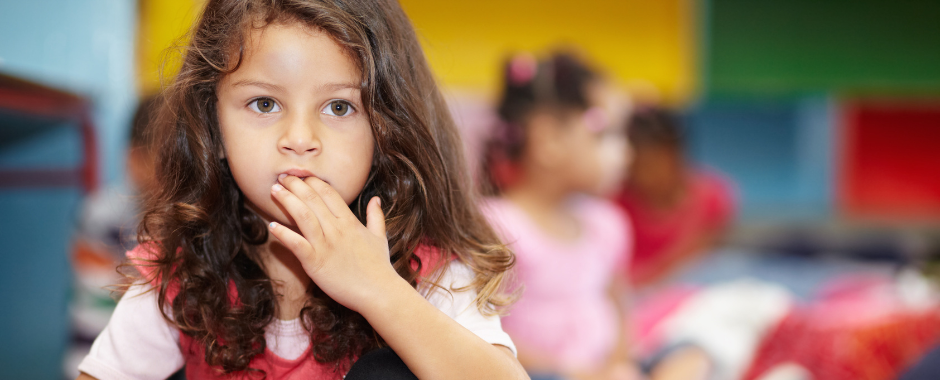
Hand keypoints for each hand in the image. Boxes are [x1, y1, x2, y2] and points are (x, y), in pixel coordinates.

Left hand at [267, 174, 398, 312]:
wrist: (379, 292)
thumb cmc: (379, 267)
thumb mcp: (380, 237)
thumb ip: (376, 216)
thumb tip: (375, 199)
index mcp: (350, 222)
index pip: (329, 193)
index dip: (313, 182)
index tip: (302, 176)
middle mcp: (337, 230)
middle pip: (313, 199)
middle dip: (295, 185)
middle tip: (282, 176)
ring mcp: (325, 245)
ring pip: (303, 216)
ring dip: (287, 200)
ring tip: (274, 190)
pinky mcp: (316, 262)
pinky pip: (296, 244)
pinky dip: (283, 234)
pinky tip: (272, 226)